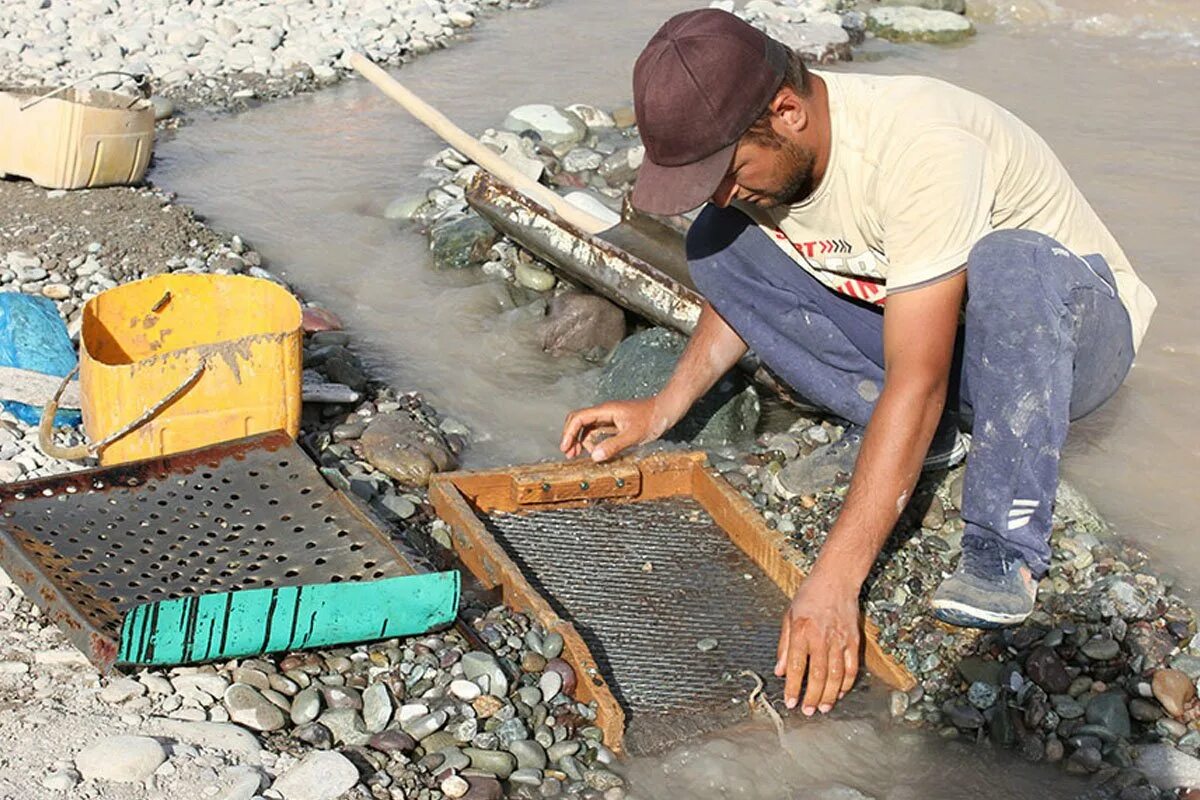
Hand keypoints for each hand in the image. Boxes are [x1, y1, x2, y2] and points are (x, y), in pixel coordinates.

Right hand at [559, 397, 670, 461]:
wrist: (667, 409)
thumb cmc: (652, 418)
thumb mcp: (633, 435)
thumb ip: (613, 445)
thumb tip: (594, 457)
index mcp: (605, 411)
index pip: (579, 418)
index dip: (569, 433)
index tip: (565, 448)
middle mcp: (605, 412)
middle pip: (579, 421)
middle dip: (571, 436)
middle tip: (569, 454)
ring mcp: (610, 418)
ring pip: (588, 427)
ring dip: (581, 440)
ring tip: (577, 455)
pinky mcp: (616, 424)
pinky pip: (599, 432)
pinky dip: (593, 441)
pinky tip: (595, 452)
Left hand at [774, 570, 861, 714]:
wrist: (836, 580)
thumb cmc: (809, 596)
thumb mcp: (789, 617)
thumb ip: (784, 646)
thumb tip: (780, 671)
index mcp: (802, 632)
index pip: (797, 666)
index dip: (794, 687)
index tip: (790, 702)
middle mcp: (821, 638)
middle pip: (818, 675)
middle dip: (812, 697)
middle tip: (807, 711)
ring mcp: (840, 640)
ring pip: (836, 675)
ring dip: (830, 695)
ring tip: (823, 708)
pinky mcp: (854, 641)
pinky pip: (851, 668)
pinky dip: (846, 684)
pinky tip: (840, 693)